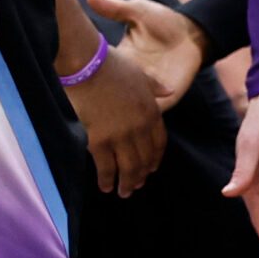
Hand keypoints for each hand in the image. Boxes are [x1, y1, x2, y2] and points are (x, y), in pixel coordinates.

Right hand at [65, 45, 165, 195]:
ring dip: (127, 183)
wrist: (88, 65)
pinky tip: (105, 187)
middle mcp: (140, 127)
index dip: (155, 159)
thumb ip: (156, 86)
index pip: (159, 143)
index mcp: (152, 111)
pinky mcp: (99, 140)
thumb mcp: (141, 73)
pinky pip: (106, 166)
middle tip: (136, 186)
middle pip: (145, 159)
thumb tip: (170, 92)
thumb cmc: (112, 65)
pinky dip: (107, 179)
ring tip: (123, 192)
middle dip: (141, 176)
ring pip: (129, 167)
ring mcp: (121, 135)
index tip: (151, 169)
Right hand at [85, 0, 205, 108]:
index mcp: (119, 60)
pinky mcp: (164, 99)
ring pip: (129, 111)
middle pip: (110, 96)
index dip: (91, 76)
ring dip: (124, 112)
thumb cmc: (163, 21)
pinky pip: (151, 115)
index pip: (100, 73)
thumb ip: (116, 8)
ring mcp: (147, 91)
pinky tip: (142, 111)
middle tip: (102, 95)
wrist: (193, 34)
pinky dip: (146, 116)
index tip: (85, 75)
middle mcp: (130, 79)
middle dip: (104, 98)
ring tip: (121, 107)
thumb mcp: (138, 11)